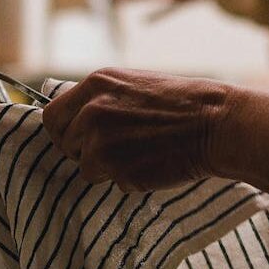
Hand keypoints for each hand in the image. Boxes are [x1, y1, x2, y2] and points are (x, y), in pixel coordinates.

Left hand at [42, 68, 234, 190]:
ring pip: (87, 169)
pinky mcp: (119, 171)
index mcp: (95, 85)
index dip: (65, 131)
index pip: (52, 116)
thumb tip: (77, 120)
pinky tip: (153, 163)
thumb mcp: (133, 85)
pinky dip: (130, 180)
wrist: (215, 123)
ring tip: (140, 154)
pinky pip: (114, 183)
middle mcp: (92, 113)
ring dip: (108, 168)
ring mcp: (102, 144)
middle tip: (115, 150)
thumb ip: (101, 100)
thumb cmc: (183, 104)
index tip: (78, 139)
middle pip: (65, 144)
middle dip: (84, 151)